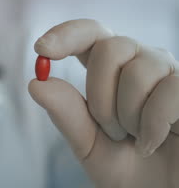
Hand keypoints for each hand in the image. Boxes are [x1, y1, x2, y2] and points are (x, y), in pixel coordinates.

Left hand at [28, 19, 178, 186]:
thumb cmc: (126, 167)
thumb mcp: (87, 143)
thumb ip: (65, 114)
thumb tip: (36, 83)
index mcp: (109, 71)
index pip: (89, 34)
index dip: (66, 34)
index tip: (42, 49)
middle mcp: (139, 63)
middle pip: (110, 47)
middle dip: (100, 95)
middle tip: (108, 128)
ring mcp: (168, 75)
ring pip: (138, 70)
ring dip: (127, 114)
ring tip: (133, 138)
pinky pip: (169, 91)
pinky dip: (152, 125)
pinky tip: (152, 142)